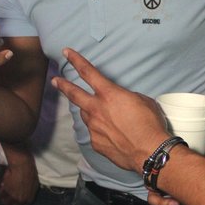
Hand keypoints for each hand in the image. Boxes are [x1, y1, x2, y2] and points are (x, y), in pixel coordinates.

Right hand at [0, 151, 38, 204]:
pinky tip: (2, 187)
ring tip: (4, 194)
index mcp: (29, 199)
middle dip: (11, 204)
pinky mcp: (6, 190)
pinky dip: (0, 191)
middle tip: (8, 199)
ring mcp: (13, 196)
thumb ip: (29, 193)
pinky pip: (0, 195)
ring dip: (4, 199)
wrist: (23, 165)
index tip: (16, 203)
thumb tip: (25, 197)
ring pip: (5, 203)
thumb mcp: (34, 185)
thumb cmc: (30, 173)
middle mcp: (21, 200)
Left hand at [53, 48, 168, 174]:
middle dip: (63, 85)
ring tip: (99, 115)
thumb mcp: (142, 101)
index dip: (76, 60)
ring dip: (89, 112)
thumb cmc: (149, 124)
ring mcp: (94, 127)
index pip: (88, 72)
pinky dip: (99, 131)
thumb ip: (126, 98)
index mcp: (109, 94)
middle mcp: (97, 109)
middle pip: (74, 94)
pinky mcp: (96, 142)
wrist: (149, 151)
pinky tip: (111, 134)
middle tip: (55, 81)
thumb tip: (122, 103)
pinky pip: (94, 133)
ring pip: (85, 115)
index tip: (66, 53)